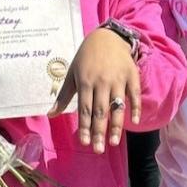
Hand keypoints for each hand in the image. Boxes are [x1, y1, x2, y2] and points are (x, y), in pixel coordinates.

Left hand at [50, 27, 140, 152]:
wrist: (108, 36)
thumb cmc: (86, 57)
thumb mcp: (72, 74)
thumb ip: (64, 96)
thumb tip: (50, 114)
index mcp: (85, 82)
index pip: (85, 109)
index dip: (85, 127)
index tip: (84, 143)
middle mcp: (102, 82)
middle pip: (100, 111)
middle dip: (98, 132)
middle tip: (98, 150)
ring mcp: (118, 79)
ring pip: (117, 105)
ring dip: (116, 125)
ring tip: (114, 142)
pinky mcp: (131, 75)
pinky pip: (134, 94)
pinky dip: (135, 107)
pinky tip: (134, 122)